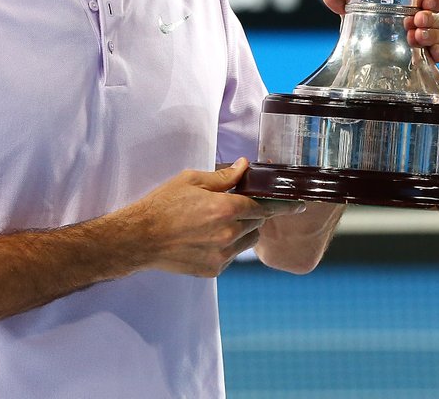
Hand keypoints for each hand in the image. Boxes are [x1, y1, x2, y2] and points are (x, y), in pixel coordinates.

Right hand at [124, 158, 303, 277]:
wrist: (139, 238)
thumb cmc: (162, 205)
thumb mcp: (192, 180)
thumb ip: (224, 177)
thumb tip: (245, 167)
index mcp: (224, 209)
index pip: (265, 207)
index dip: (284, 205)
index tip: (299, 205)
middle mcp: (227, 235)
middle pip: (258, 223)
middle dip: (255, 213)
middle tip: (239, 204)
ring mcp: (221, 256)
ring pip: (248, 241)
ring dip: (244, 230)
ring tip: (222, 221)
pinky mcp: (212, 270)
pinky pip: (233, 256)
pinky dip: (229, 246)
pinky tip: (210, 237)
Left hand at [323, 0, 438, 63]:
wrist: (368, 69)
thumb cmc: (369, 37)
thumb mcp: (356, 19)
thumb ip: (345, 5)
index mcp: (410, 10)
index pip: (432, 1)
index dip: (434, 0)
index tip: (425, 1)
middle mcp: (421, 25)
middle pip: (438, 16)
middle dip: (430, 17)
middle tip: (416, 20)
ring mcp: (425, 44)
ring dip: (430, 34)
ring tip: (414, 36)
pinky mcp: (427, 63)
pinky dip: (438, 53)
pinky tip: (430, 54)